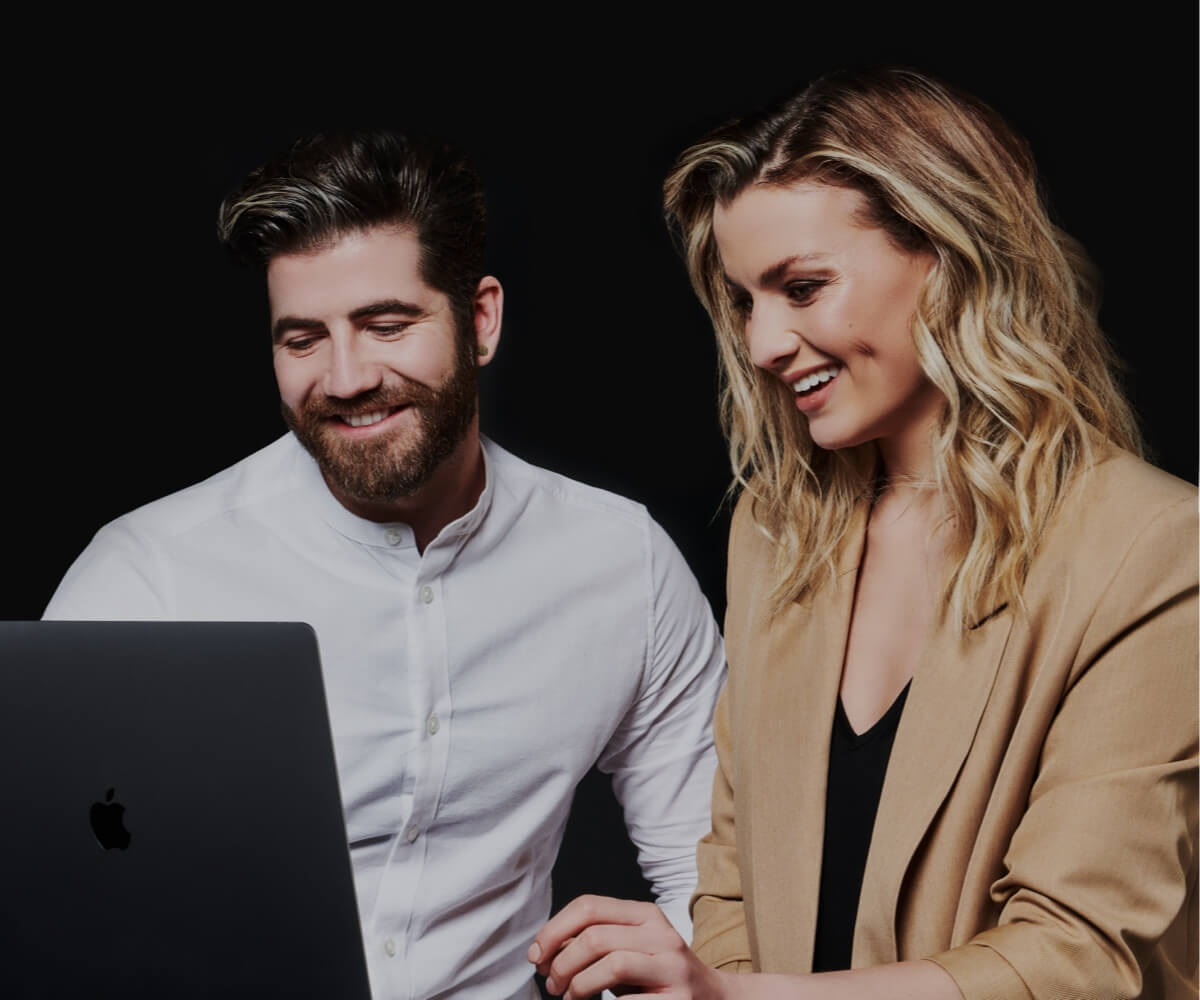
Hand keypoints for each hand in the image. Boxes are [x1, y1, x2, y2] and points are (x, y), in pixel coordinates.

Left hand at [528, 894, 727, 999]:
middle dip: (562, 963)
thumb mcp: (629, 949)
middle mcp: (661, 934)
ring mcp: (671, 967)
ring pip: (610, 963)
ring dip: (578, 986)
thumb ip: (595, 943)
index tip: (537, 955)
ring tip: (571, 998)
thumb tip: (547, 949)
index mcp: (646, 914)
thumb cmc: (656, 977)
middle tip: (553, 984)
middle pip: (594, 936)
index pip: (589, 906)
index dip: (554, 930)